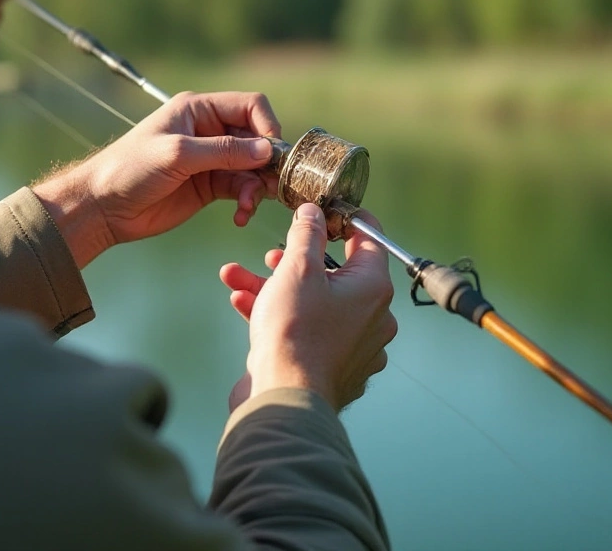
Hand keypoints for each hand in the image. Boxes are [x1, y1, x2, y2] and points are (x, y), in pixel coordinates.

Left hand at [30, 91, 280, 266]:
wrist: (103, 207)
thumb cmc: (130, 169)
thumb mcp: (177, 154)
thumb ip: (223, 151)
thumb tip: (266, 150)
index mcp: (199, 109)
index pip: (250, 106)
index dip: (268, 126)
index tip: (272, 154)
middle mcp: (209, 131)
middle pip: (257, 139)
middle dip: (266, 163)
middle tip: (270, 187)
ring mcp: (211, 160)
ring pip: (253, 168)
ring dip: (257, 188)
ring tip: (246, 206)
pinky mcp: (209, 186)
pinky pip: (240, 190)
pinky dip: (246, 202)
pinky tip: (239, 215)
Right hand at [219, 204, 397, 412]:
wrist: (284, 399)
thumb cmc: (296, 331)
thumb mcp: (297, 268)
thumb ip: (307, 234)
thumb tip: (314, 212)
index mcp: (374, 288)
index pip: (369, 239)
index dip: (343, 220)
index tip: (321, 211)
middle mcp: (371, 317)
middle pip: (334, 274)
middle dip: (293, 260)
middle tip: (270, 255)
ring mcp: (352, 346)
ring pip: (313, 302)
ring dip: (273, 286)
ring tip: (237, 275)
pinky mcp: (328, 367)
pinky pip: (305, 330)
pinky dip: (276, 314)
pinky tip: (241, 301)